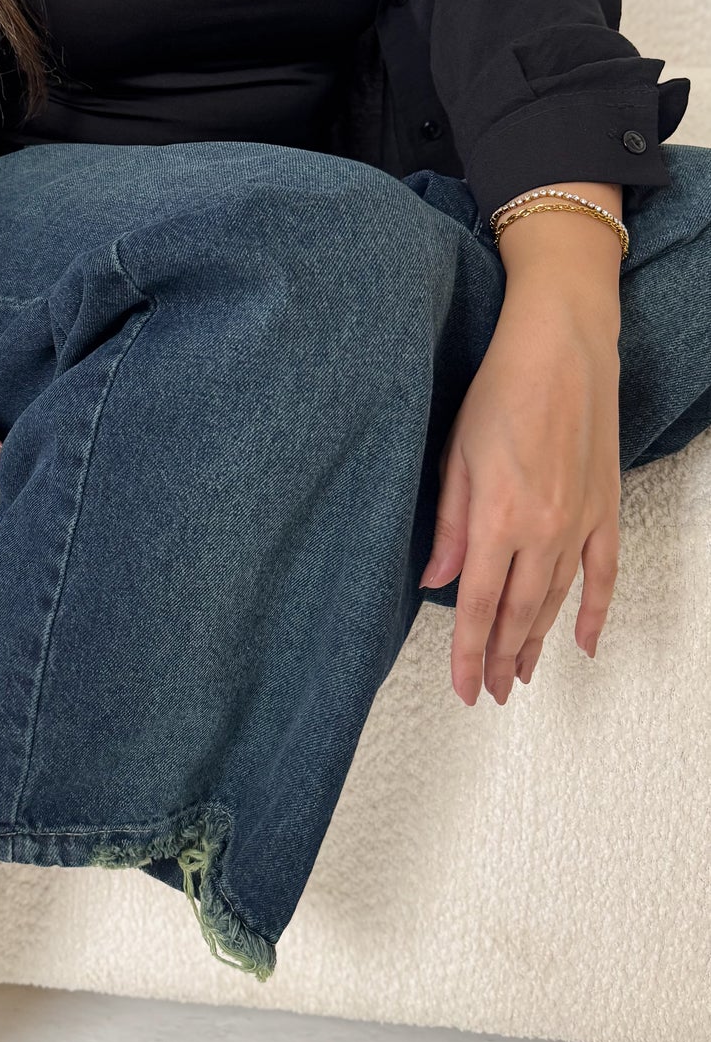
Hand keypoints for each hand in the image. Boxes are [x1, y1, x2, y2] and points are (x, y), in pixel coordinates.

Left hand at [419, 283, 621, 704]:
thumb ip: (449, 526)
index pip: (476, 606)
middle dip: (498, 658)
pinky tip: (583, 642)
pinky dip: (593, 610)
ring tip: (518, 673)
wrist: (561, 349)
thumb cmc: (498, 392)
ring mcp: (579, 521)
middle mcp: (543, 530)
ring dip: (535, 641)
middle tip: (487, 692)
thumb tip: (436, 581)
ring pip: (555, 599)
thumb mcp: (454, 456)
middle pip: (517, 613)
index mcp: (498, 518)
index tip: (462, 688)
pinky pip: (602, 572)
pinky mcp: (604, 506)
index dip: (466, 654)